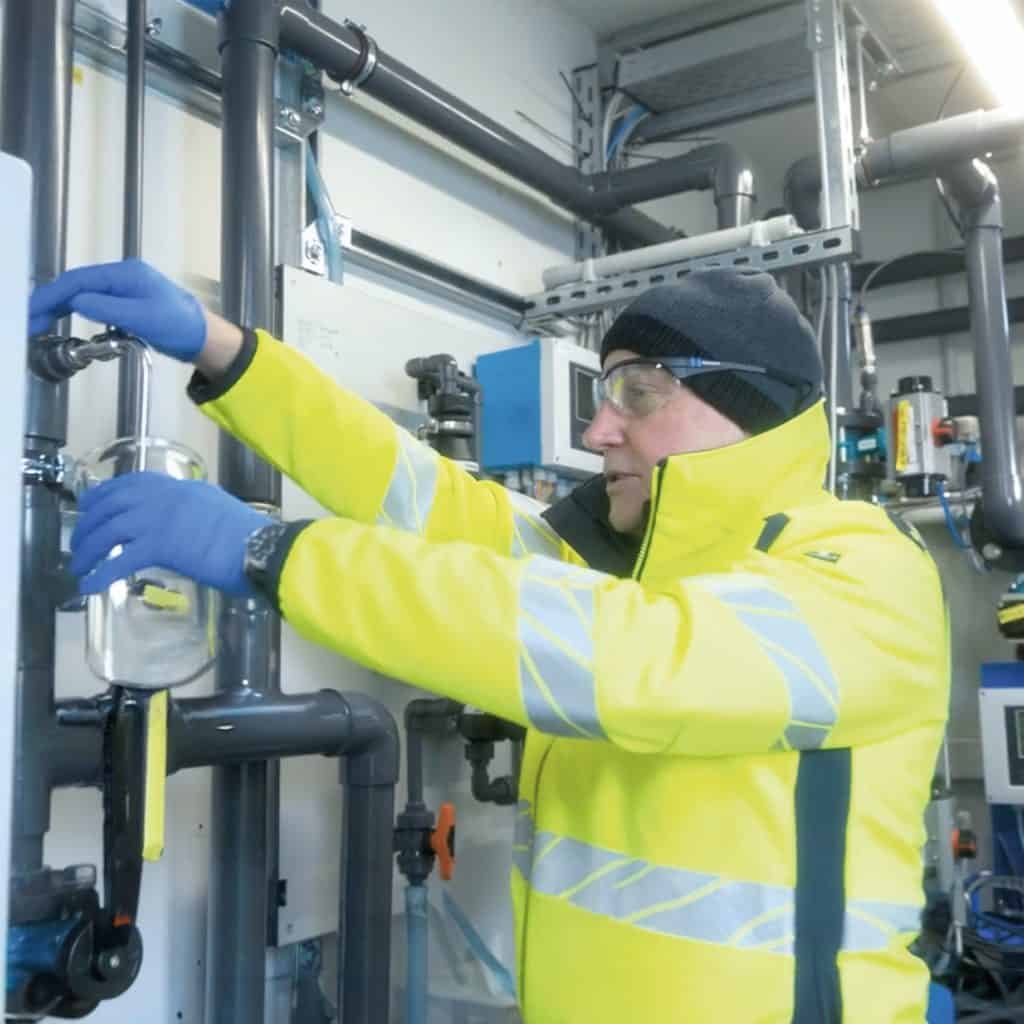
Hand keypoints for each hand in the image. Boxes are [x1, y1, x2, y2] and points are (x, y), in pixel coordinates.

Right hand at [29, 259, 206, 361]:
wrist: (206, 338)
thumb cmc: (180, 326)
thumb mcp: (141, 317)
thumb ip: (106, 308)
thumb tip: (76, 302)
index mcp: (125, 274)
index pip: (79, 280)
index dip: (53, 295)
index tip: (34, 311)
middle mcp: (124, 277)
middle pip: (79, 285)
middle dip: (54, 302)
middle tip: (33, 322)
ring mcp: (127, 290)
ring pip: (87, 295)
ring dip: (65, 308)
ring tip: (45, 325)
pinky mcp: (131, 305)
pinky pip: (99, 305)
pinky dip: (83, 313)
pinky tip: (72, 323)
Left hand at [71, 473, 272, 595]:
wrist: (261, 547)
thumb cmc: (248, 535)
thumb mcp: (217, 509)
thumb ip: (194, 511)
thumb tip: (182, 525)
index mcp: (180, 487)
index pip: (130, 483)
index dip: (103, 495)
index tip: (90, 506)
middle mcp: (165, 497)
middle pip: (111, 505)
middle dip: (88, 525)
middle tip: (78, 543)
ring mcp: (160, 519)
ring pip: (108, 531)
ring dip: (87, 550)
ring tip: (79, 567)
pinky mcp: (161, 546)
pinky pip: (120, 560)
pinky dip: (101, 574)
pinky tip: (90, 586)